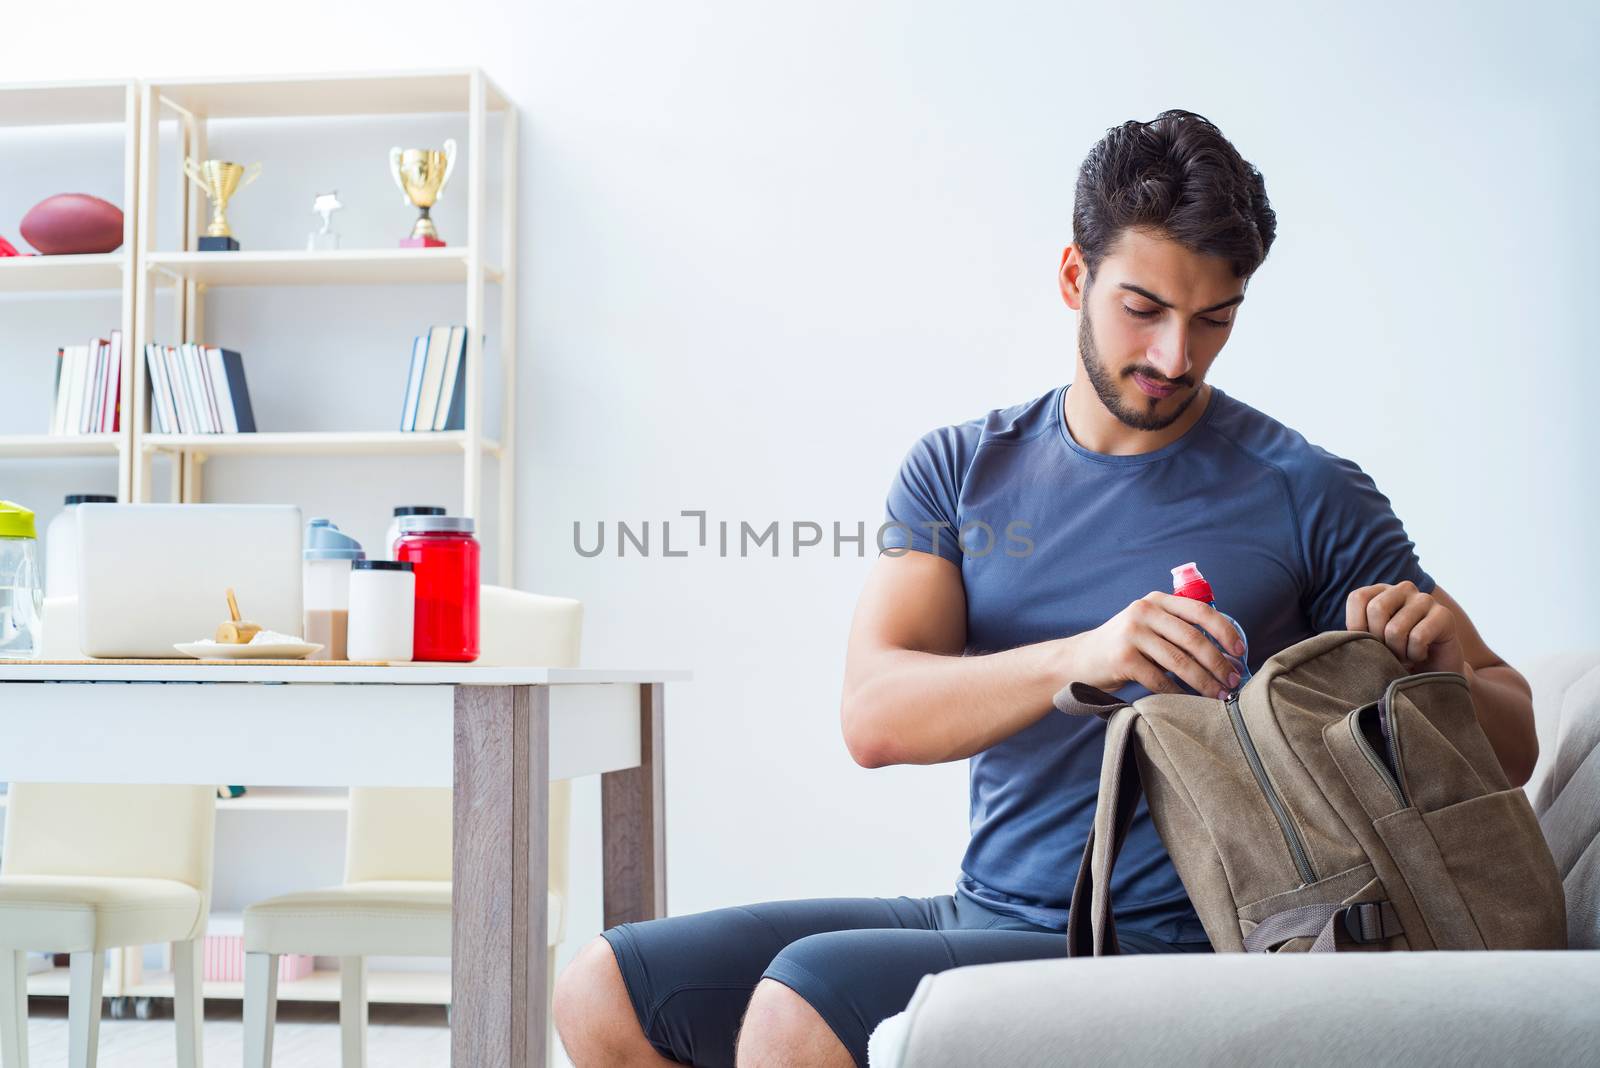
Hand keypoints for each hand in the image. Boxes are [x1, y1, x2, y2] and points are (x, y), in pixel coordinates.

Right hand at [1066, 592, 1244, 698]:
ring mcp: (1131, 634)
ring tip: (1219, 695)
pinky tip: (1188, 702)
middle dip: (1218, 663)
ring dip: (1204, 682)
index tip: (1239, 651)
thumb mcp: (1148, 626)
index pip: (1200, 611)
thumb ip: (1177, 629)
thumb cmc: (1123, 648)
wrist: (1079, 660)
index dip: (1224, 631)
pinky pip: (1160, 680)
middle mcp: (1143, 611)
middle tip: (1232, 681)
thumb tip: (1224, 654)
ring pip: (1179, 662)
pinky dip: (1178, 694)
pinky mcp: (1122, 658)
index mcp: (1156, 600)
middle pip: (1193, 639)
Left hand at [1344, 580, 1464, 674]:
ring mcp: (1425, 599)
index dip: (1358, 626)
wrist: (1431, 672)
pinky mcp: (1444, 615)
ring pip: (1396, 628)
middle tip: (1390, 652)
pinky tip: (1421, 654)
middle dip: (1380, 641)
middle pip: (1377, 609)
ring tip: (1405, 656)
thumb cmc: (1395, 655)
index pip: (1358, 598)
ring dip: (1398, 652)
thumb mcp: (1370, 641)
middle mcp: (1403, 589)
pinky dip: (1415, 654)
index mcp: (1380, 591)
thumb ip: (1355, 633)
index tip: (1370, 642)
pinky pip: (1418, 637)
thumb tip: (1340, 639)